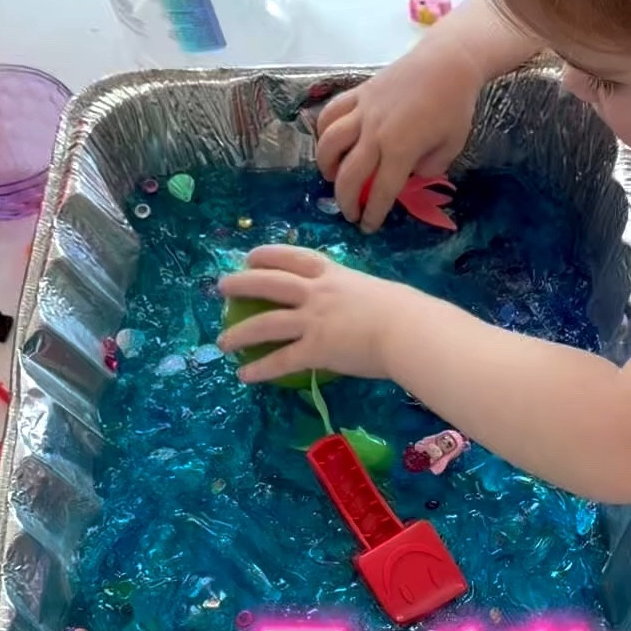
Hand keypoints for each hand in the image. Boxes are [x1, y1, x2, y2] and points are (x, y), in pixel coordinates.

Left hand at [217, 246, 410, 383]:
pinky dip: (260, 368)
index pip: (293, 258)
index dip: (268, 255)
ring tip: (222, 342)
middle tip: (221, 288)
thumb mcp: (377, 292)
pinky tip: (243, 375)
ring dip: (240, 333)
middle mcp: (317, 293)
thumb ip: (360, 296)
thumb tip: (362, 306)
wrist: (409, 331)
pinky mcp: (316, 349)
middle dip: (242, 283)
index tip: (250, 257)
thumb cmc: (406, 311)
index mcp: (334, 274)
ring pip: (266, 323)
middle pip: (269, 283)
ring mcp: (314, 320)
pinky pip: (281, 360)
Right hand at [314, 41, 478, 231]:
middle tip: (349, 213)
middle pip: (349, 175)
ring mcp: (363, 111)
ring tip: (332, 178)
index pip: (380, 191)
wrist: (447, 63)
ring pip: (329, 144)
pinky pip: (330, 114)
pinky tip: (329, 142)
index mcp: (400, 149)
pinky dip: (323, 131)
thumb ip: (430, 167)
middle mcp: (375, 133)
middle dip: (345, 201)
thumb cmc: (454, 106)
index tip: (368, 226)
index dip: (372, 214)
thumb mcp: (452, 145)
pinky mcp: (357, 94)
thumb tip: (410, 175)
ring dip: (326, 166)